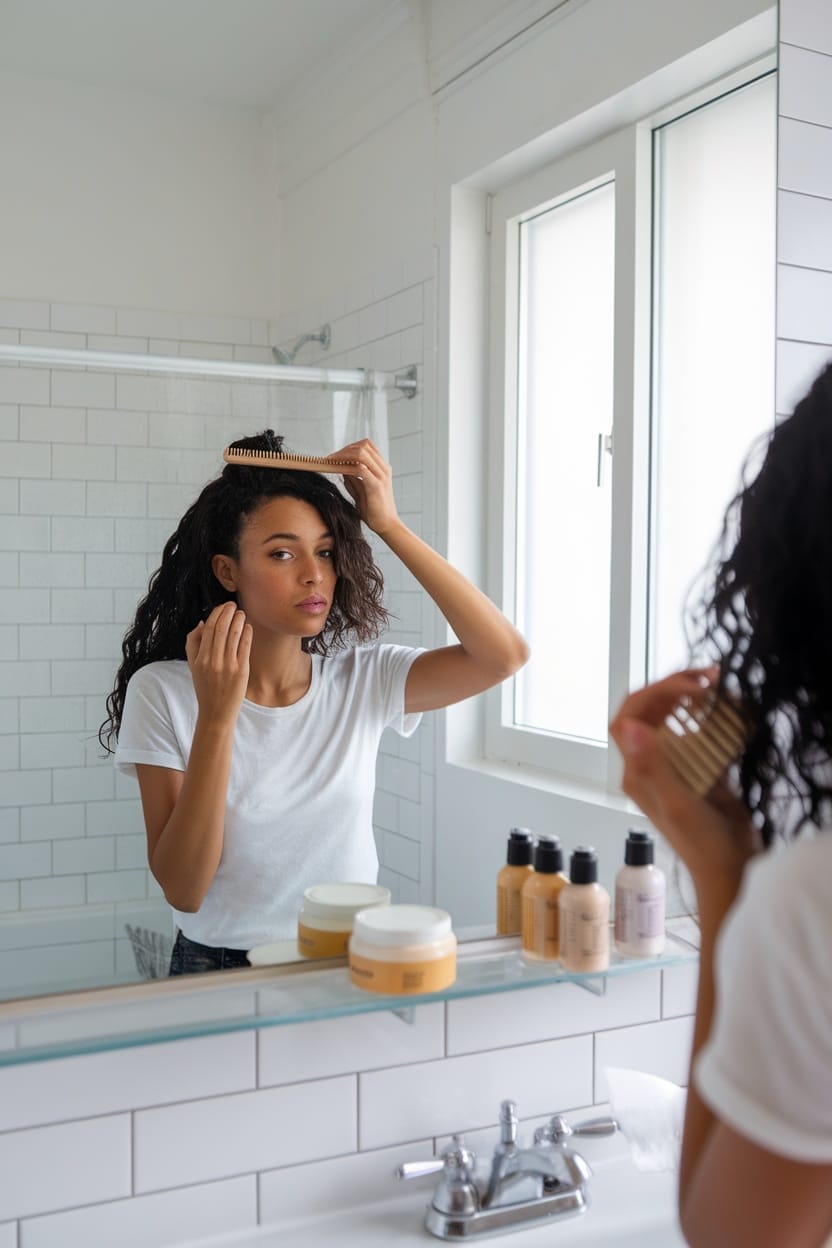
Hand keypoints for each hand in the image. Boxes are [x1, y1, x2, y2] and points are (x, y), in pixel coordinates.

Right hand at [185, 602, 251, 725]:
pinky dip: (247, 633)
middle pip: (220, 628)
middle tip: (233, 604)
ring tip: (242, 613)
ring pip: (233, 634)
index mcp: (199, 658)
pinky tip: (248, 627)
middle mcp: (212, 660)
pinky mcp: (241, 670)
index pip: (207, 628)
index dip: (216, 614)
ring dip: (238, 620)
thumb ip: (193, 644)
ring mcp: (227, 665)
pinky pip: (244, 646)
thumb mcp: (193, 666)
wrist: (215, 713)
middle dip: (227, 612)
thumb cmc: (206, 688)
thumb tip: (202, 622)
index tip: (222, 607)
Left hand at [327, 439, 399, 535]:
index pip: (367, 445)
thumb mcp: (361, 490)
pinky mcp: (376, 485)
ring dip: (343, 455)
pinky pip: (360, 469)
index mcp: (382, 468)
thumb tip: (342, 468)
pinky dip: (346, 466)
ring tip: (331, 462)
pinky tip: (337, 470)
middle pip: (363, 445)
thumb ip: (353, 478)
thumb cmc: (374, 510)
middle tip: (330, 458)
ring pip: (361, 453)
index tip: (336, 455)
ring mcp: (381, 476)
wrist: (386, 525)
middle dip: (344, 449)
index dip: (349, 447)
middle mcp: (384, 468)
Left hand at [610, 669, 758, 893]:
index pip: (629, 717)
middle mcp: (650, 765)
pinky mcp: (698, 768)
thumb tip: (627, 726)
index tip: (688, 688)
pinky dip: (711, 714)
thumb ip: (653, 765)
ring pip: (673, 717)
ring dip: (691, 695)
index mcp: (637, 771)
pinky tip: (729, 708)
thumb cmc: (702, 846)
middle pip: (649, 710)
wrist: (732, 870)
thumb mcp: (677, 803)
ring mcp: (674, 765)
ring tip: (718, 682)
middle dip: (673, 686)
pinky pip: (697, 731)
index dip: (653, 693)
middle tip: (707, 675)